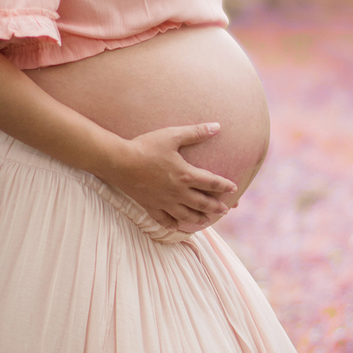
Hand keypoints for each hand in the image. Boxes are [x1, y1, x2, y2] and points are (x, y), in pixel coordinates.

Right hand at [107, 124, 237, 233]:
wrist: (119, 162)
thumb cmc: (146, 146)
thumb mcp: (172, 135)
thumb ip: (195, 132)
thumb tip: (217, 126)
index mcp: (185, 175)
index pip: (211, 183)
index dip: (224, 186)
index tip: (233, 189)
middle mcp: (178, 192)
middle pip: (202, 203)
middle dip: (216, 207)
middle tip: (225, 210)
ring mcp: (164, 202)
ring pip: (186, 216)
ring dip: (199, 219)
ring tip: (206, 221)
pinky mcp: (150, 206)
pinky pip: (164, 220)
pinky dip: (173, 225)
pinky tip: (176, 226)